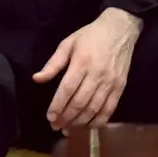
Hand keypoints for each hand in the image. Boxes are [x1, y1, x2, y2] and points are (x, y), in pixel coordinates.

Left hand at [33, 8, 141, 130]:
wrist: (121, 28)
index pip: (67, 90)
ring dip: (79, 122)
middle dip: (66, 117)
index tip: (50, 117)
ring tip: (69, 128)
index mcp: (82, 62)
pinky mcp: (120, 86)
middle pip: (79, 102)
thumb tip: (36, 79)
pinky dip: (99, 120)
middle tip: (56, 126)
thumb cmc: (91, 36)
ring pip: (94, 108)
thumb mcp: (68, 43)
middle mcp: (97, 74)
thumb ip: (53, 63)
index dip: (57, 106)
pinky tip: (89, 125)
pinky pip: (110, 108)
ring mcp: (110, 82)